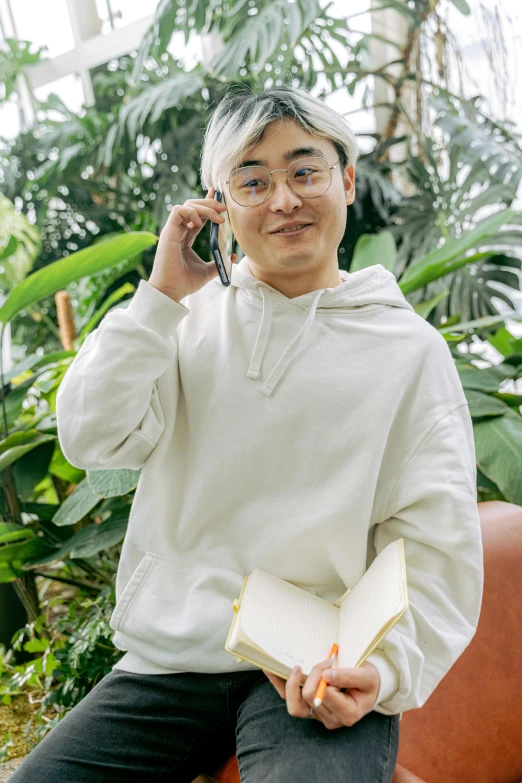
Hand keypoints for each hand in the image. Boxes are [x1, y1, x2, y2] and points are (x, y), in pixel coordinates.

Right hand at [148, 186, 235, 301]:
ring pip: (186, 205)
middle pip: (193, 206)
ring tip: (218, 217)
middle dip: (209, 203)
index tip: (219, 197)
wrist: (171, 291)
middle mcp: (179, 231)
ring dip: (204, 207)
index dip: (208, 203)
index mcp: (186, 237)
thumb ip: (219, 262)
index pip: (197, 214)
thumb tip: (233, 256)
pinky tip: (200, 222)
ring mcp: (172, 230)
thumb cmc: (184, 282)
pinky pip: (178, 211)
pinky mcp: (168, 232)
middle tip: (224, 208)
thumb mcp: (207, 271)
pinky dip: (191, 212)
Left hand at [262, 660, 379, 730]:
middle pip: (309, 698)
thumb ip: (350, 676)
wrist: (368, 687)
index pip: (326, 695)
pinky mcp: (309, 708)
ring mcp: (317, 715)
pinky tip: (269, 670)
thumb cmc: (368, 682)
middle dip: (313, 674)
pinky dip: (279, 684)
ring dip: (291, 684)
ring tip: (294, 667)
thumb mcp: (367, 676)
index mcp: (347, 714)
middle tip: (324, 662)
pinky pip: (290, 700)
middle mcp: (330, 719)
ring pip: (295, 705)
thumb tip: (327, 675)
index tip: (330, 663)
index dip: (324, 676)